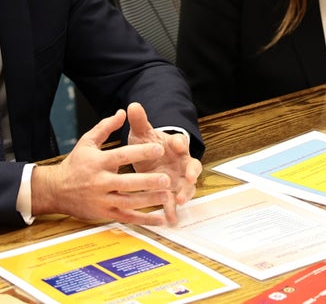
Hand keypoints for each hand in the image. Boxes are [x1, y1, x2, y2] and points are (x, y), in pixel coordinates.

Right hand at [30, 108, 176, 225]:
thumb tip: (122, 112)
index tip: (159, 148)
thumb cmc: (74, 164)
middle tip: (166, 178)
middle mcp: (100, 182)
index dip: (141, 152)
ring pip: (129, 203)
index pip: (122, 156)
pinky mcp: (104, 214)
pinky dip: (144, 220)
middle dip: (147, 182)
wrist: (55, 190)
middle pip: (127, 183)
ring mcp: (102, 200)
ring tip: (166, 196)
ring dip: (149, 201)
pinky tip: (159, 219)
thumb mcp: (87, 142)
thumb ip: (105, 127)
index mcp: (98, 162)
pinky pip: (127, 218)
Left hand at [126, 102, 200, 224]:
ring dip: (185, 194)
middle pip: (192, 166)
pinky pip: (174, 201)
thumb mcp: (142, 133)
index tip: (178, 144)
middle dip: (191, 172)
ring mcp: (179, 178)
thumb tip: (133, 105)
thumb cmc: (149, 144)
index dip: (181, 143)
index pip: (182, 142)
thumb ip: (140, 121)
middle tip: (189, 177)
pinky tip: (170, 219)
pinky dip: (172, 210)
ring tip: (179, 201)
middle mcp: (181, 162)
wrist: (152, 158)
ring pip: (187, 187)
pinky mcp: (173, 192)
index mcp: (175, 145)